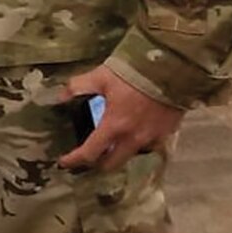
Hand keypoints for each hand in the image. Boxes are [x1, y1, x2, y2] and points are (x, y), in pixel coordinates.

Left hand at [58, 66, 181, 172]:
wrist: (170, 68)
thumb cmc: (133, 73)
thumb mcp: (99, 76)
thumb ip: (78, 87)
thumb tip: (60, 96)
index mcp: (114, 126)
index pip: (90, 153)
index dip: (74, 160)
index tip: (64, 162)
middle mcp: (133, 138)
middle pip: (112, 164)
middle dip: (98, 163)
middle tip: (88, 156)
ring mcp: (152, 138)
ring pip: (132, 156)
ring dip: (119, 154)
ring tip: (110, 145)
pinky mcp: (167, 133)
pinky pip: (150, 146)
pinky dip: (138, 144)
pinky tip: (133, 135)